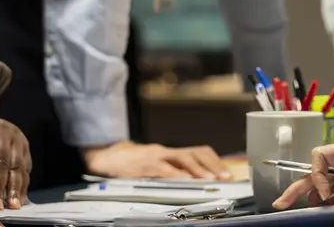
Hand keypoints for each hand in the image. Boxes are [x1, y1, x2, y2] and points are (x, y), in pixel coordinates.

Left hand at [0, 114, 30, 209]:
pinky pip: (26, 165)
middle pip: (3, 163)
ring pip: (18, 165)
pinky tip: (20, 196)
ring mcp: (18, 137)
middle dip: (0, 187)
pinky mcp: (25, 144)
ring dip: (16, 187)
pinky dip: (23, 182)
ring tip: (13, 205)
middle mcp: (5, 132)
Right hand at [82, 141, 231, 179]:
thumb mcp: (155, 165)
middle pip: (195, 152)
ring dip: (198, 169)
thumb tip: (194, 182)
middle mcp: (166, 151)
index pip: (199, 152)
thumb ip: (172, 171)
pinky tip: (183, 180)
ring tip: (209, 178)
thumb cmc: (132, 164)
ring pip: (182, 157)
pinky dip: (175, 174)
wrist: (107, 157)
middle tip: (224, 177)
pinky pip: (162, 168)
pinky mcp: (144, 165)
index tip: (226, 173)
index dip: (215, 162)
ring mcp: (155, 156)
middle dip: (212, 165)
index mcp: (170, 153)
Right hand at [272, 137, 333, 208]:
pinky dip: (329, 198)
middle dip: (299, 186)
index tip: (323, 194)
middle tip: (281, 202)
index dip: (316, 175)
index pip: (321, 157)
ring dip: (312, 195)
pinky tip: (327, 206)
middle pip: (317, 171)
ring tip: (303, 208)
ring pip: (324, 182)